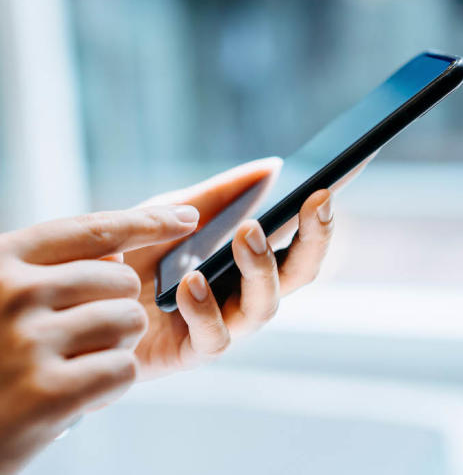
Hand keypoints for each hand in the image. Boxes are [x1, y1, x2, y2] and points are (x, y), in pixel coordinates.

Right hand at [0, 206, 198, 474]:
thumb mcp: (0, 294)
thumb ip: (48, 270)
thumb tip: (121, 253)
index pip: (93, 230)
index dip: (147, 222)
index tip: (187, 217)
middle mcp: (13, 294)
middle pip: (122, 280)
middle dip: (120, 307)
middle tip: (80, 337)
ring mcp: (29, 343)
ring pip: (130, 321)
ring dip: (118, 347)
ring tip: (74, 365)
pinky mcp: (48, 394)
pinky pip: (123, 368)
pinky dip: (111, 384)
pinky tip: (77, 396)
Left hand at [126, 158, 351, 379]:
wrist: (76, 301)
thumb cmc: (129, 257)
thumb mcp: (171, 213)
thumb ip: (218, 194)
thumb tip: (272, 166)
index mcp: (249, 262)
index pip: (300, 242)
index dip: (321, 220)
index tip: (328, 189)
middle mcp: (245, 295)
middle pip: (300, 275)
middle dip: (315, 240)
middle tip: (315, 204)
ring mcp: (224, 325)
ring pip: (265, 308)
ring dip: (262, 269)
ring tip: (246, 234)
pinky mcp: (192, 354)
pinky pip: (216, 338)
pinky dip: (207, 308)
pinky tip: (191, 282)